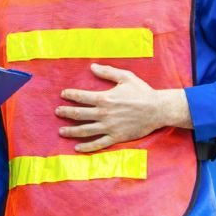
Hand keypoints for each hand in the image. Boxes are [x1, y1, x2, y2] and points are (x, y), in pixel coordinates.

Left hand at [56, 63, 191, 152]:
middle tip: (57, 112)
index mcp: (104, 98)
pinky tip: (77, 148)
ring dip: (71, 131)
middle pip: (78, 114)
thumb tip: (92, 66)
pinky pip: (98, 144)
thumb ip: (107, 72)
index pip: (81, 97)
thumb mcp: (125, 77)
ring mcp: (109, 127)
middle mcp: (104, 113)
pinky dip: (86, 147)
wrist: (158, 109)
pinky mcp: (116, 137)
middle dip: (65, 112)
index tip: (63, 94)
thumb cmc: (142, 92)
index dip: (70, 95)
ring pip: (85, 130)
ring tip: (61, 131)